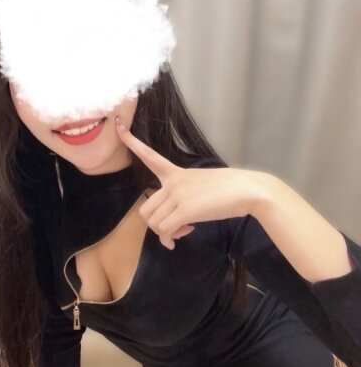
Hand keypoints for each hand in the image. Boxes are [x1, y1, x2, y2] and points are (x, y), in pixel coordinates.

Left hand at [115, 116, 271, 249]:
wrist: (248, 190)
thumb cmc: (230, 187)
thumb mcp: (202, 184)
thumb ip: (184, 195)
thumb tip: (179, 219)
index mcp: (176, 173)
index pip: (150, 156)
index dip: (132, 142)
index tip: (118, 127)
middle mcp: (173, 183)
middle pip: (145, 209)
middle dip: (156, 225)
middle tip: (175, 228)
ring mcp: (178, 195)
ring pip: (153, 222)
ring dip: (165, 233)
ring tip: (183, 231)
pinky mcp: (185, 210)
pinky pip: (165, 231)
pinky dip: (170, 239)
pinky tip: (184, 236)